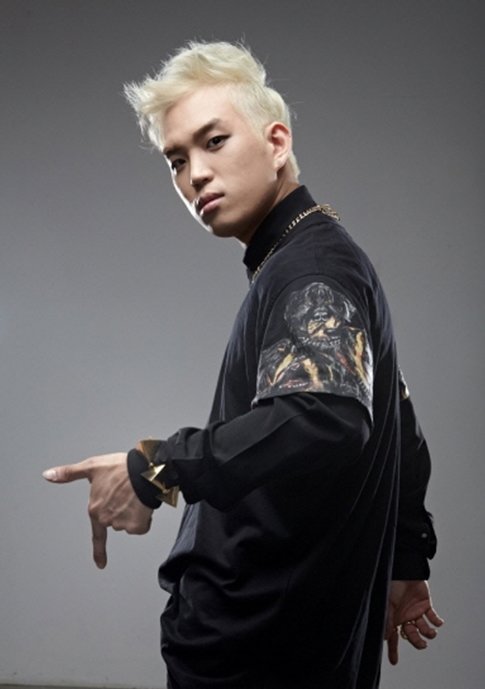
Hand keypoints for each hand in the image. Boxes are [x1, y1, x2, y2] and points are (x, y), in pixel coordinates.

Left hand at [43, 453, 152, 568]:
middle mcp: (106, 519)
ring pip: (129, 522)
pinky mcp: (137, 526)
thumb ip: (69, 473)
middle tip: (127, 494)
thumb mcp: (92, 466)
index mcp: (95, 509)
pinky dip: (143, 517)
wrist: (143, 471)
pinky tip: (143, 503)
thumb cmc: (120, 468)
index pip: (97, 534)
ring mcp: (121, 524)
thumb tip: (48, 475)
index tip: (101, 564)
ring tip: (136, 495)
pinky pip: (141, 525)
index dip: (99, 551)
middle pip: (116, 521)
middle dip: (122, 510)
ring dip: (133, 512)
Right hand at [385, 580, 443, 664]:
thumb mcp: (387, 603)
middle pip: (412, 636)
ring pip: (424, 629)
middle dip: (418, 642)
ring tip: (431, 632)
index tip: (394, 662)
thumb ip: (387, 620)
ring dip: (429, 633)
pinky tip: (439, 623)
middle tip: (422, 644)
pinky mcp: (426, 605)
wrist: (405, 569)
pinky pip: (433, 617)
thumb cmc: (392, 584)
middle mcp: (406, 617)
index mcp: (395, 618)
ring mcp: (416, 611)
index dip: (393, 649)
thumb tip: (385, 638)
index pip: (393, 637)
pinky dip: (437, 621)